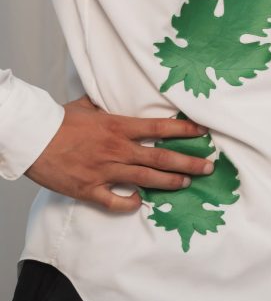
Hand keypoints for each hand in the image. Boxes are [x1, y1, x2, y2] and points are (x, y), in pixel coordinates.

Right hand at [25, 97, 216, 213]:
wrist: (32, 139)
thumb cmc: (57, 121)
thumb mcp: (85, 106)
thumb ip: (105, 105)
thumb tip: (112, 97)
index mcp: (117, 127)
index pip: (159, 127)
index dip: (184, 130)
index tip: (203, 132)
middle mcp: (117, 149)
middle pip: (161, 157)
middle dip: (189, 162)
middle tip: (208, 166)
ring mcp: (104, 171)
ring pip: (146, 179)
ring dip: (170, 182)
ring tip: (187, 183)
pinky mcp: (89, 189)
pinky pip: (115, 201)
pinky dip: (130, 203)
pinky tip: (140, 201)